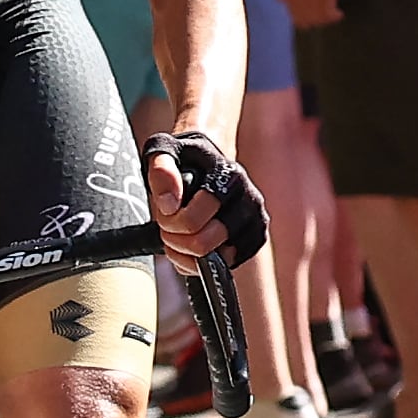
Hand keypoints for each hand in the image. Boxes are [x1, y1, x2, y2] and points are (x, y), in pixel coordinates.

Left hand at [143, 130, 269, 270]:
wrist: (208, 162)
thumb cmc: (185, 158)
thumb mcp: (164, 150)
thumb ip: (162, 170)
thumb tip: (169, 203)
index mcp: (230, 176)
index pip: (193, 220)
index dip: (170, 221)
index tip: (164, 210)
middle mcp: (250, 200)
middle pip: (202, 244)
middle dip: (175, 239)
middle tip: (167, 225)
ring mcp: (255, 223)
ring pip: (213, 260)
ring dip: (185, 252)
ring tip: (178, 233)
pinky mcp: (254, 241)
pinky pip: (223, 267)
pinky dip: (198, 263)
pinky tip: (189, 244)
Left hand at [279, 0, 345, 26]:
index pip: (291, 11)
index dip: (299, 16)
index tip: (306, 17)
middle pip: (302, 19)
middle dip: (311, 20)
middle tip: (321, 18)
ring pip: (316, 18)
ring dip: (324, 19)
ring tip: (331, 16)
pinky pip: (329, 14)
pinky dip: (334, 16)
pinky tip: (339, 14)